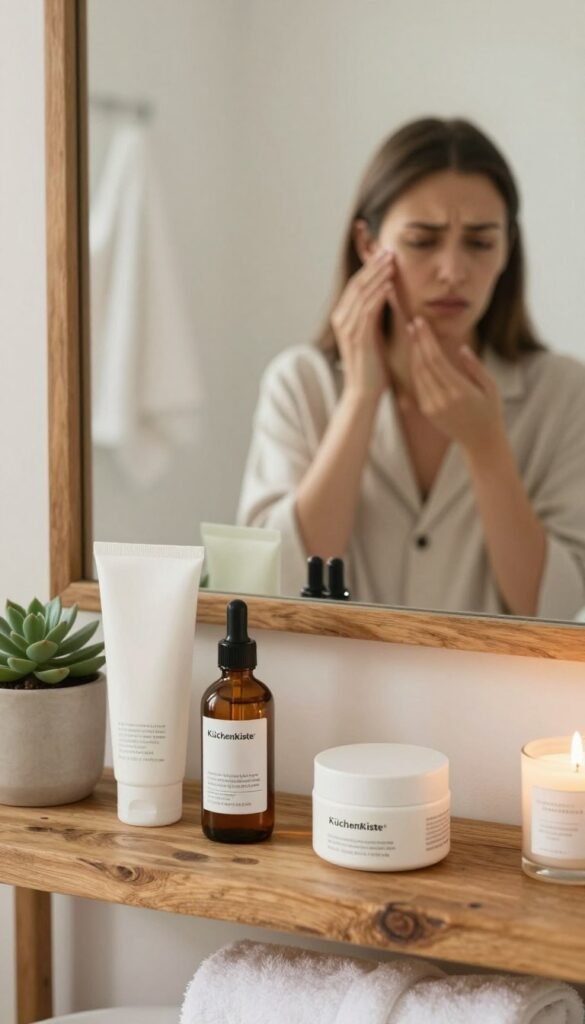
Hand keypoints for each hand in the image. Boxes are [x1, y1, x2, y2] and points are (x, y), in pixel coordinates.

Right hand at [331, 248, 393, 403]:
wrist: (365, 392)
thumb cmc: (372, 366)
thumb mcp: (372, 334)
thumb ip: (373, 315)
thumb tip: (383, 294)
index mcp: (343, 317)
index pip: (355, 285)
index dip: (370, 268)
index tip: (385, 254)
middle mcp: (341, 319)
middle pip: (357, 284)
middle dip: (373, 266)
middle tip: (389, 251)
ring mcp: (347, 328)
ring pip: (361, 294)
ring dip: (377, 276)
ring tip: (391, 262)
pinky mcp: (357, 337)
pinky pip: (367, 310)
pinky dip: (378, 295)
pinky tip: (389, 284)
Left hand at [404, 316, 505, 455]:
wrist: (481, 442)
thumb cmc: (491, 411)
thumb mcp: (491, 387)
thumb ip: (475, 367)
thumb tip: (461, 348)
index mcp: (459, 391)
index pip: (436, 359)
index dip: (426, 339)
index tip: (421, 323)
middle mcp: (442, 399)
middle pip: (424, 364)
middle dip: (417, 342)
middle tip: (413, 323)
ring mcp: (432, 407)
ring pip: (418, 375)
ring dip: (414, 353)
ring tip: (413, 335)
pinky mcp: (427, 412)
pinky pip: (418, 385)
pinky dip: (416, 368)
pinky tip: (417, 355)